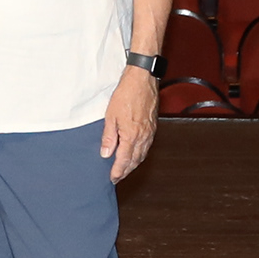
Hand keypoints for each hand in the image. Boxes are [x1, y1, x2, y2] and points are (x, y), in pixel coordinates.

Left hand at [101, 66, 160, 180]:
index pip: (123, 160)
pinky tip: (136, 154)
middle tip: (118, 177)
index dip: (118, 171)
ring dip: (134, 164)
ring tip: (126, 169)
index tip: (113, 178)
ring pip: (142, 155)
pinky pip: (147, 146)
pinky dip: (141, 154)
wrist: (142, 79)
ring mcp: (150, 132)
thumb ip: (108, 137)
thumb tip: (105, 153)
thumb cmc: (127, 94)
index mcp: (131, 136)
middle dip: (126, 171)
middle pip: (134, 161)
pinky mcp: (153, 127)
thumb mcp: (111, 116)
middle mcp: (143, 137)